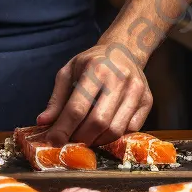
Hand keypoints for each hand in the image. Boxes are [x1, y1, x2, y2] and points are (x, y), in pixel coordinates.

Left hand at [36, 43, 151, 145]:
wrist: (123, 50)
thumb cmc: (92, 62)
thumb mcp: (68, 72)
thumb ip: (56, 98)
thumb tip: (43, 122)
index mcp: (96, 69)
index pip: (78, 107)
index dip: (63, 128)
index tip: (53, 141)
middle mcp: (119, 79)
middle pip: (98, 122)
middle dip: (81, 137)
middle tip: (70, 141)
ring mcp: (137, 90)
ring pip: (116, 129)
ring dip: (97, 141)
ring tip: (85, 139)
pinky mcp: (148, 100)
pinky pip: (132, 129)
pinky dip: (115, 137)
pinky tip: (103, 133)